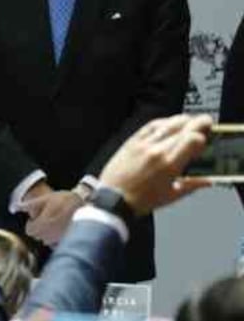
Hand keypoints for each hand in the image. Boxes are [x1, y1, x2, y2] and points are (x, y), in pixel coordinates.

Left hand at [22, 191, 83, 246]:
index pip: (30, 231)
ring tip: (55, 223)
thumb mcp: (46, 198)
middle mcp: (50, 234)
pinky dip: (57, 238)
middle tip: (46, 219)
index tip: (35, 218)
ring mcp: (59, 239)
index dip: (31, 224)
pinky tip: (62, 229)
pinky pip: (57, 244)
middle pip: (38, 236)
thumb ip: (30, 204)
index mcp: (42, 223)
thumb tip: (16, 207)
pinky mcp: (68, 241)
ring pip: (47, 240)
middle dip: (39, 229)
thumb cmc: (65, 200)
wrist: (86, 205)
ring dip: (48, 234)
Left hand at [98, 114, 213, 214]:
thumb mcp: (172, 196)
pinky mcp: (132, 142)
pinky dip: (162, 122)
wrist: (113, 198)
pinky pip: (150, 126)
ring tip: (189, 122)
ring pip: (167, 123)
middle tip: (205, 125)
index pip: (193, 139)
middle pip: (183, 127)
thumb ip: (192, 185)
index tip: (205, 140)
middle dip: (198, 124)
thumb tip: (207, 181)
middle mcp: (157, 151)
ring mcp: (143, 144)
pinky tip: (168, 123)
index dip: (203, 136)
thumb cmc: (141, 200)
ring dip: (182, 120)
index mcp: (170, 165)